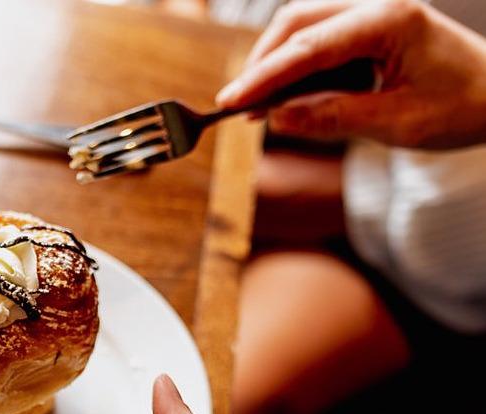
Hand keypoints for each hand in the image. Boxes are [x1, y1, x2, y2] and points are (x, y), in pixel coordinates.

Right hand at [216, 0, 485, 147]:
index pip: (308, 46)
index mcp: (389, 21)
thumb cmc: (461, 107)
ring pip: (303, 27)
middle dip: (262, 64)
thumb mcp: (395, 123)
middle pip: (297, 22)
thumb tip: (276, 119)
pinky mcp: (369, 30)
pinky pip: (319, 41)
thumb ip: (333, 118)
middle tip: (237, 105)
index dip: (263, 76)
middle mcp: (378, 6)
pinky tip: (286, 98)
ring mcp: (373, 14)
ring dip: (276, 65)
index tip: (230, 102)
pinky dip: (296, 68)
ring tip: (257, 108)